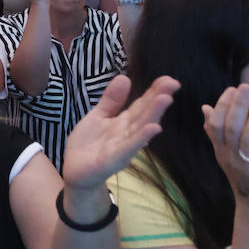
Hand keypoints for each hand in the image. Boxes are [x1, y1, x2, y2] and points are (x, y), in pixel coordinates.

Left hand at [61, 75, 179, 191]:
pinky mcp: (114, 159)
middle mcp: (128, 134)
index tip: (168, 79)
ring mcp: (123, 147)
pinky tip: (153, 128)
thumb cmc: (90, 143)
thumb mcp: (98, 116)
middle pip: (144, 114)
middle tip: (173, 83)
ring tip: (165, 99)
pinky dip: (141, 137)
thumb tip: (124, 77)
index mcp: (124, 122)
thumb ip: (111, 100)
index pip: (141, 104)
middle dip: (158, 99)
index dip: (154, 91)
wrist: (75, 171)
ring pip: (140, 128)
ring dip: (153, 114)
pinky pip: (129, 147)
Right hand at [202, 84, 248, 218]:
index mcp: (222, 151)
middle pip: (230, 128)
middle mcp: (232, 159)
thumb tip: (205, 108)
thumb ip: (216, 132)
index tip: (232, 89)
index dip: (222, 105)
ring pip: (248, 141)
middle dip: (237, 106)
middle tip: (247, 87)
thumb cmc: (247, 178)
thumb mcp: (227, 155)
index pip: (215, 124)